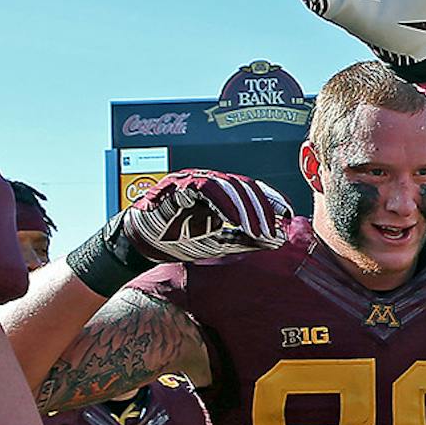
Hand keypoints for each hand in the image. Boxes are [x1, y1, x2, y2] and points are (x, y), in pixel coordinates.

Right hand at [123, 171, 291, 264]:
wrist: (138, 245)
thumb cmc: (177, 241)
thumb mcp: (218, 242)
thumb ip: (243, 239)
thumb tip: (275, 241)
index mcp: (218, 191)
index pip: (250, 188)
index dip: (270, 199)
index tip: (287, 215)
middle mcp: (206, 180)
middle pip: (243, 185)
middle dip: (261, 208)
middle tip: (272, 232)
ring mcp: (191, 179)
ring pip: (227, 184)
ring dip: (246, 209)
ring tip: (257, 231)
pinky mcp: (177, 184)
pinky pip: (205, 188)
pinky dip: (223, 204)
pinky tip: (234, 222)